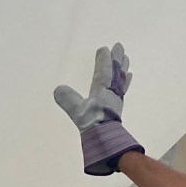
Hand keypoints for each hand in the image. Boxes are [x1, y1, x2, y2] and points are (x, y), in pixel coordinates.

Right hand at [53, 43, 144, 176]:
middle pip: (115, 72)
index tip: (104, 49)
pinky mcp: (117, 106)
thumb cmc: (92, 124)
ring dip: (122, 67)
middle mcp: (111, 92)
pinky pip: (123, 88)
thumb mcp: (77, 111)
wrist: (106, 140)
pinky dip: (125, 80)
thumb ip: (68, 99)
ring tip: (125, 58)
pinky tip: (128, 76)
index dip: (103, 60)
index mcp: (101, 91)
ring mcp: (115, 99)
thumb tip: (57, 89)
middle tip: (120, 46)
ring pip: (121, 79)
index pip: (103, 72)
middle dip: (116, 59)